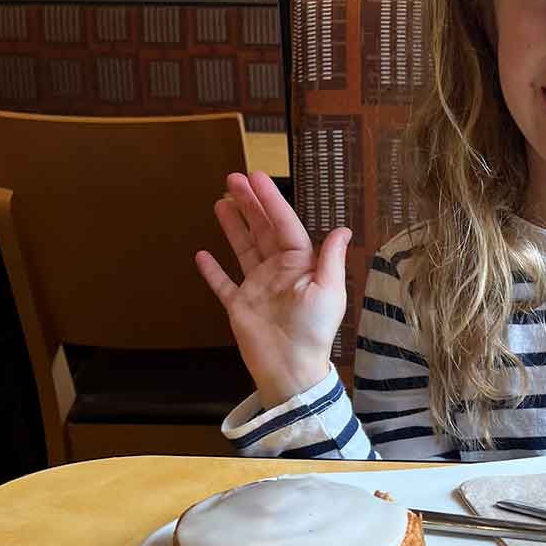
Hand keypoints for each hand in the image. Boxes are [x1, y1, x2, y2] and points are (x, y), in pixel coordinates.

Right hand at [196, 171, 350, 407]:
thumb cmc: (314, 331)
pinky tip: (202, 254)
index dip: (270, 200)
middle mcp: (278, 271)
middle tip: (233, 178)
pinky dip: (213, 271)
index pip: (284, 224)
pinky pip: (223, 284)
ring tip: (221, 202)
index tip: (256, 177)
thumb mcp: (330, 291)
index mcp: (300, 265)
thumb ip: (331, 259)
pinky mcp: (240, 306)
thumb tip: (343, 229)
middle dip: (249, 204)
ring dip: (233, 226)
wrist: (291, 368)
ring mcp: (258, 287)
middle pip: (262, 230)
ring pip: (243, 249)